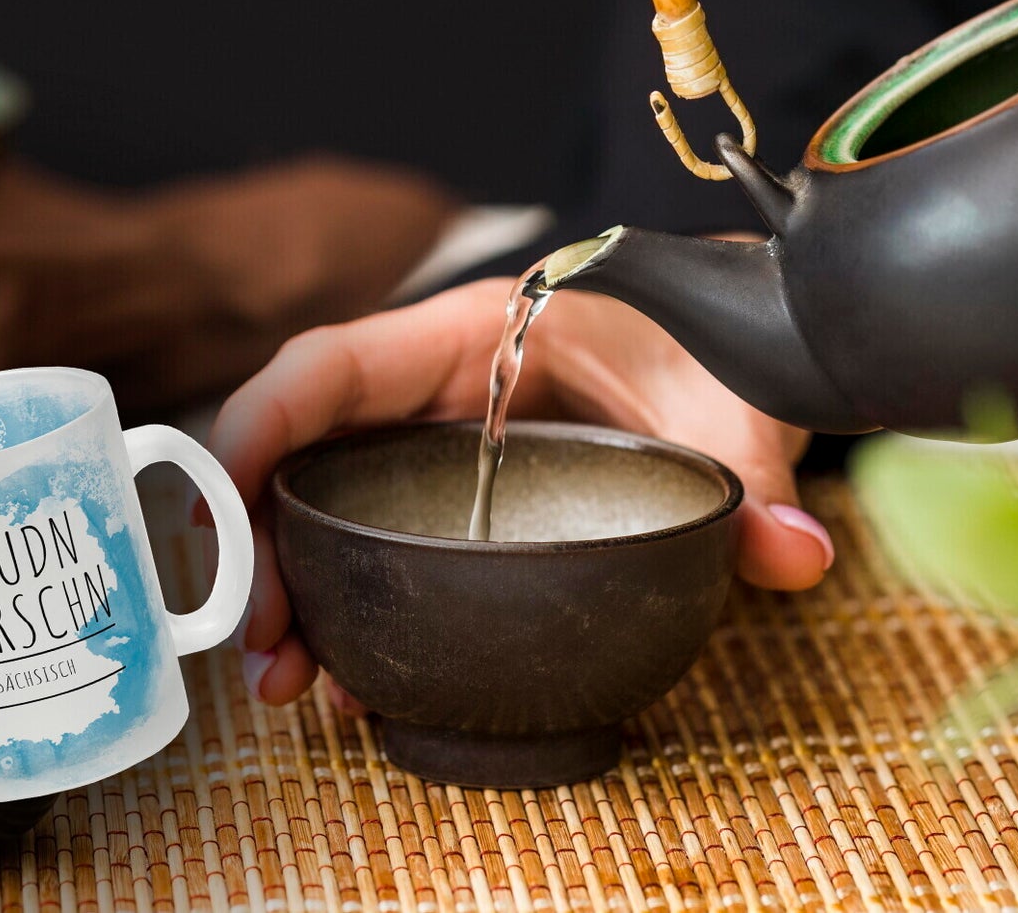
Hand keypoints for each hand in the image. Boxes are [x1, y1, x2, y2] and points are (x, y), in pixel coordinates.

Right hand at [207, 278, 831, 704]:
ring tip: (293, 686)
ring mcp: (436, 441)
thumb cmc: (701, 340)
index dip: (262, 425)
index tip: (224, 506)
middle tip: (268, 655)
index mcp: (475, 336)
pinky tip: (351, 671)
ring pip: (329, 501)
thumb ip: (753, 476)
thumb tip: (793, 555)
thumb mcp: (725, 405)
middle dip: (262, 547)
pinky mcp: (455, 489)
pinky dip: (345, 596)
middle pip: (308, 451)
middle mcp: (433, 389)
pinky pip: (372, 532)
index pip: (334, 365)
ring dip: (295, 587)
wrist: (718, 332)